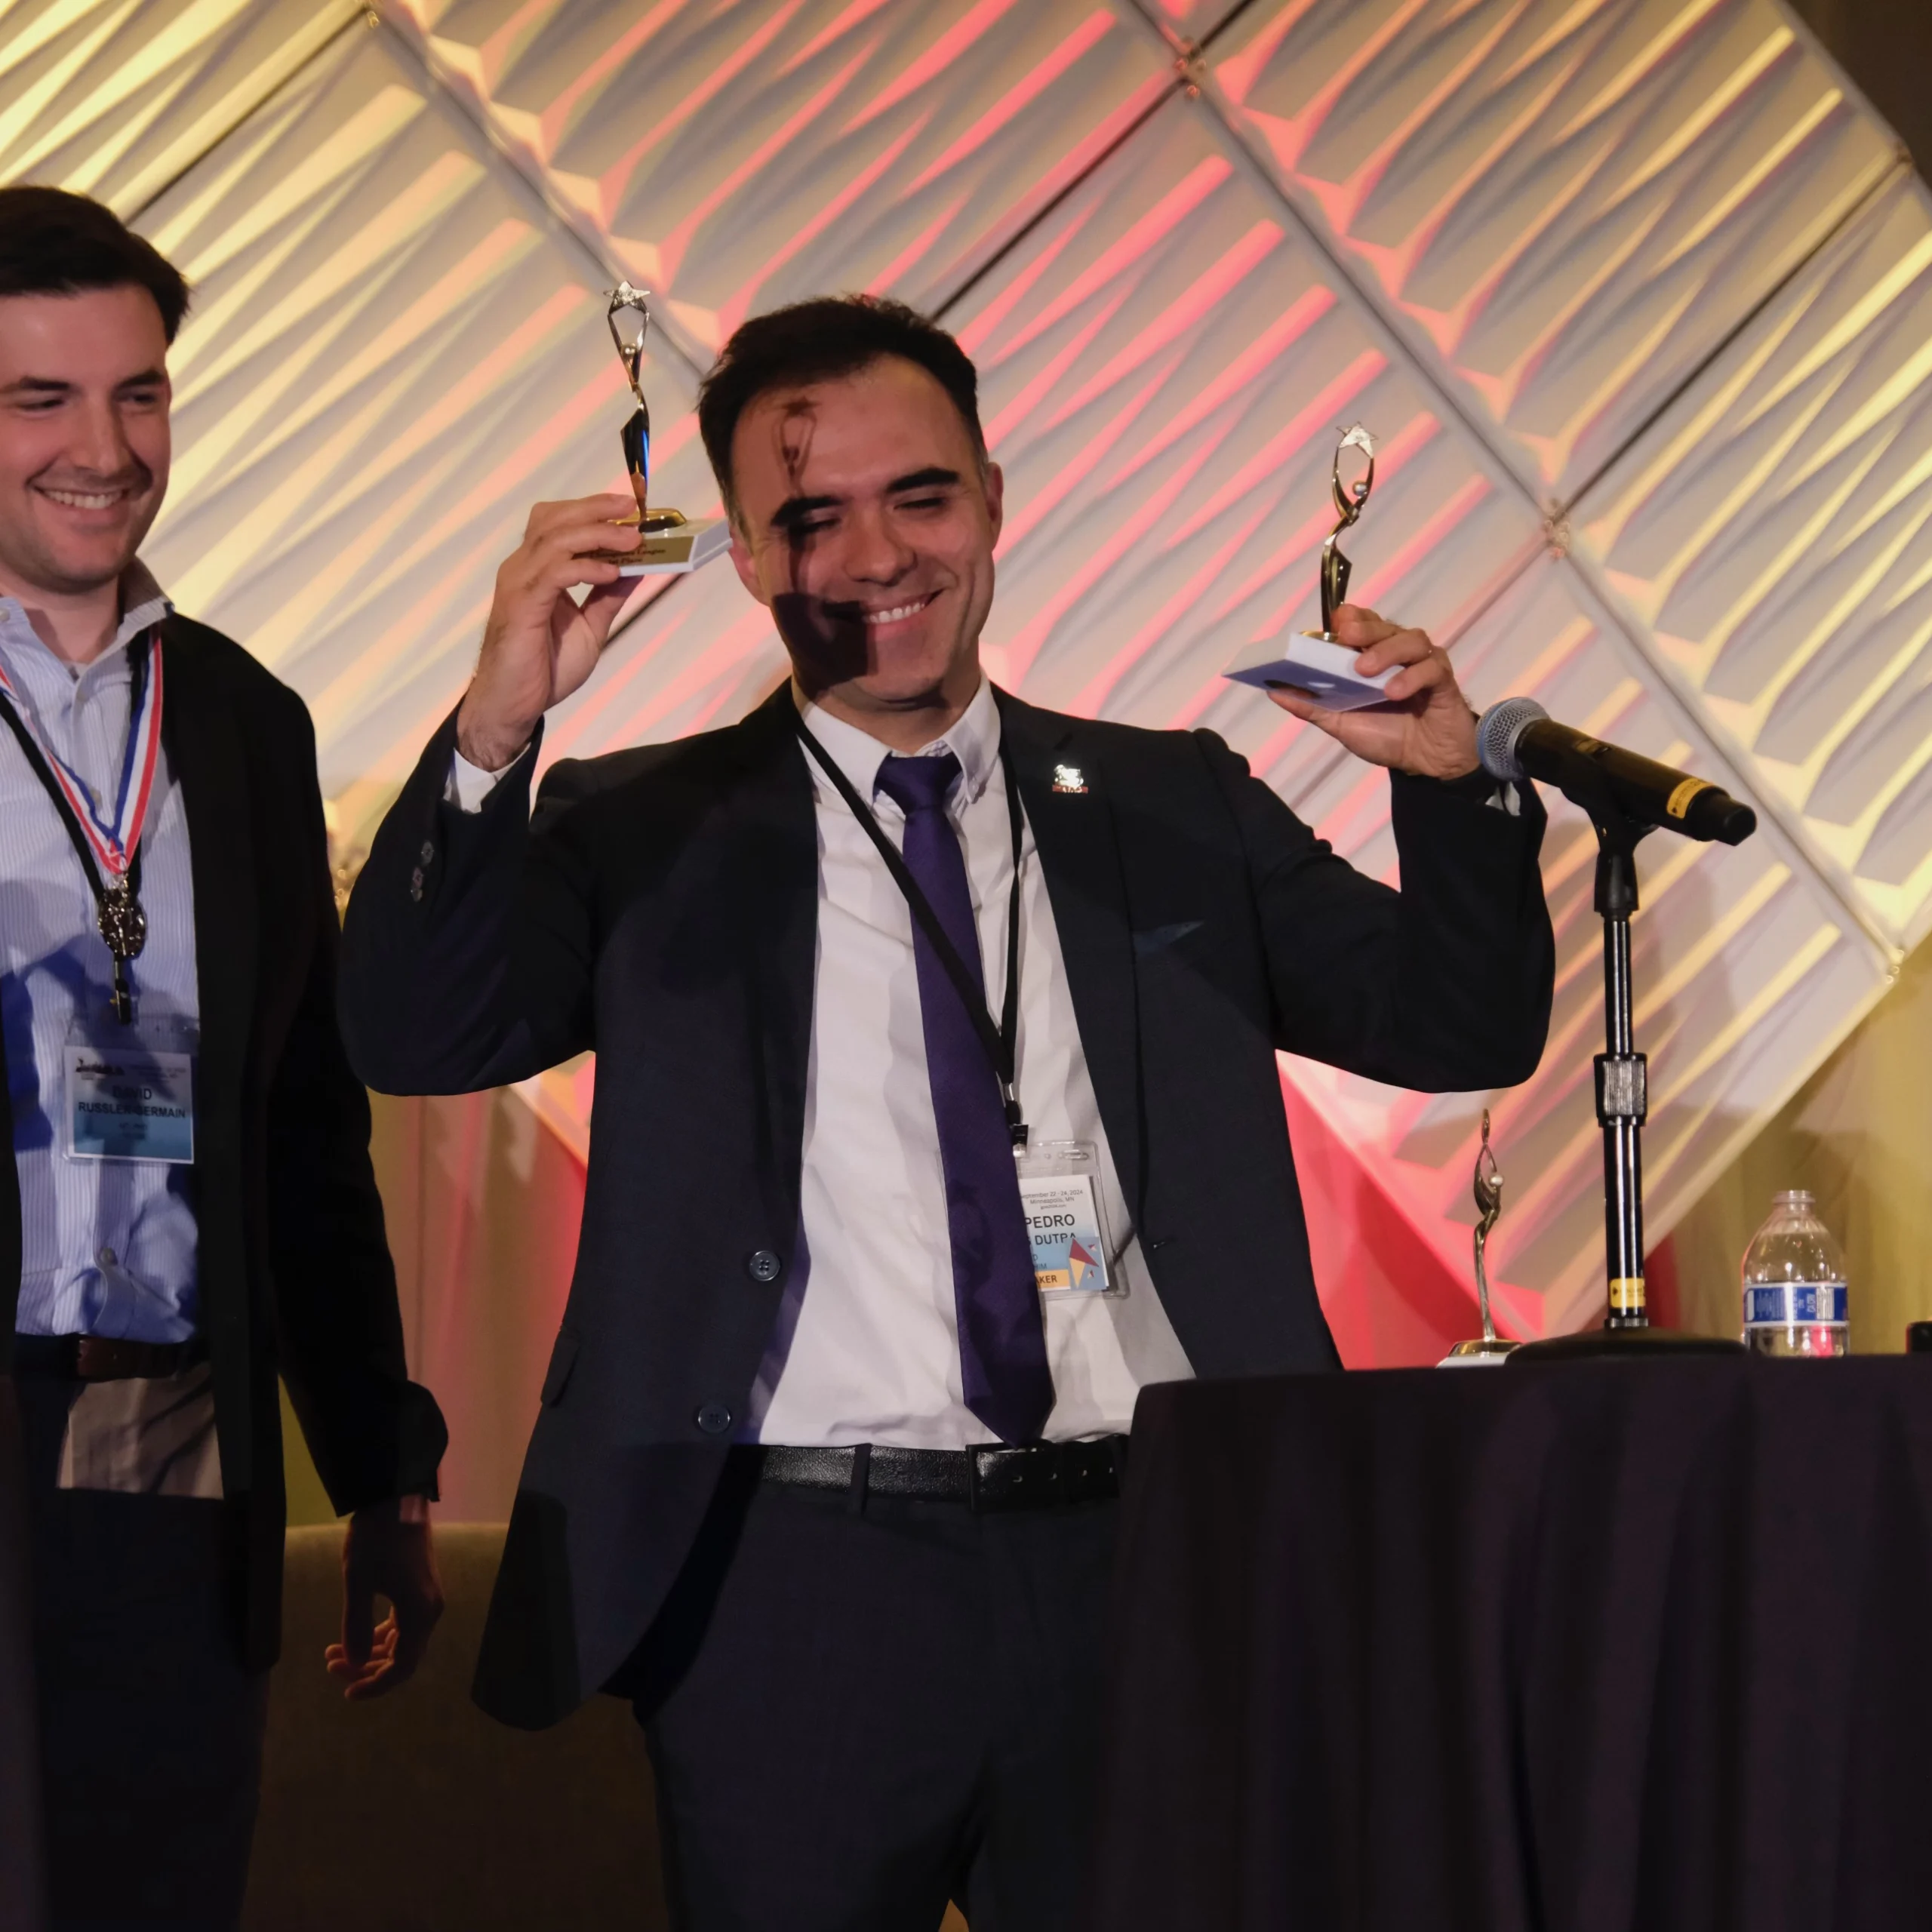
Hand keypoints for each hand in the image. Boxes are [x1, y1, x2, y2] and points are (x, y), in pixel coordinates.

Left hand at [325, 1497, 442, 1700]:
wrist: (396, 1497)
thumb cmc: (375, 1540)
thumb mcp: (358, 1582)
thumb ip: (354, 1626)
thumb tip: (351, 1663)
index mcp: (419, 1614)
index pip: (401, 1667)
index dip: (375, 1686)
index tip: (346, 1693)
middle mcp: (429, 1610)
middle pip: (402, 1657)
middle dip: (365, 1667)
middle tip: (330, 1665)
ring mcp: (426, 1598)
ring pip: (400, 1641)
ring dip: (368, 1650)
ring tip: (332, 1651)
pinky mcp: (420, 1587)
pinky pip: (402, 1623)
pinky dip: (378, 1634)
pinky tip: (355, 1631)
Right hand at [456, 494, 640, 770]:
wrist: (514, 705)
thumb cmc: (545, 669)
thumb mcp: (589, 627)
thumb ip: (607, 598)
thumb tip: (637, 568)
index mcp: (536, 569)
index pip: (558, 522)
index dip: (592, 509)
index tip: (630, 509)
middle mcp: (522, 568)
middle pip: (555, 519)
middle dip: (595, 509)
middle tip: (632, 510)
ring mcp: (518, 583)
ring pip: (555, 538)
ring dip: (597, 534)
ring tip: (632, 540)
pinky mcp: (521, 605)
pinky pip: (555, 572)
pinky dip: (586, 567)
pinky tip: (611, 572)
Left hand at [1266, 605, 1478, 779]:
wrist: (1425, 764)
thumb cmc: (1385, 736)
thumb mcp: (1340, 723)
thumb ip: (1311, 706)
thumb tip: (1273, 692)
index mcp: (1373, 656)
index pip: (1363, 623)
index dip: (1350, 618)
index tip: (1335, 621)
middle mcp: (1399, 653)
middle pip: (1384, 626)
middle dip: (1364, 628)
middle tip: (1346, 635)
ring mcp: (1424, 663)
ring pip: (1411, 640)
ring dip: (1386, 652)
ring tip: (1365, 671)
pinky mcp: (1443, 681)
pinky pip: (1432, 668)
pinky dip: (1412, 677)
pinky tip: (1395, 692)